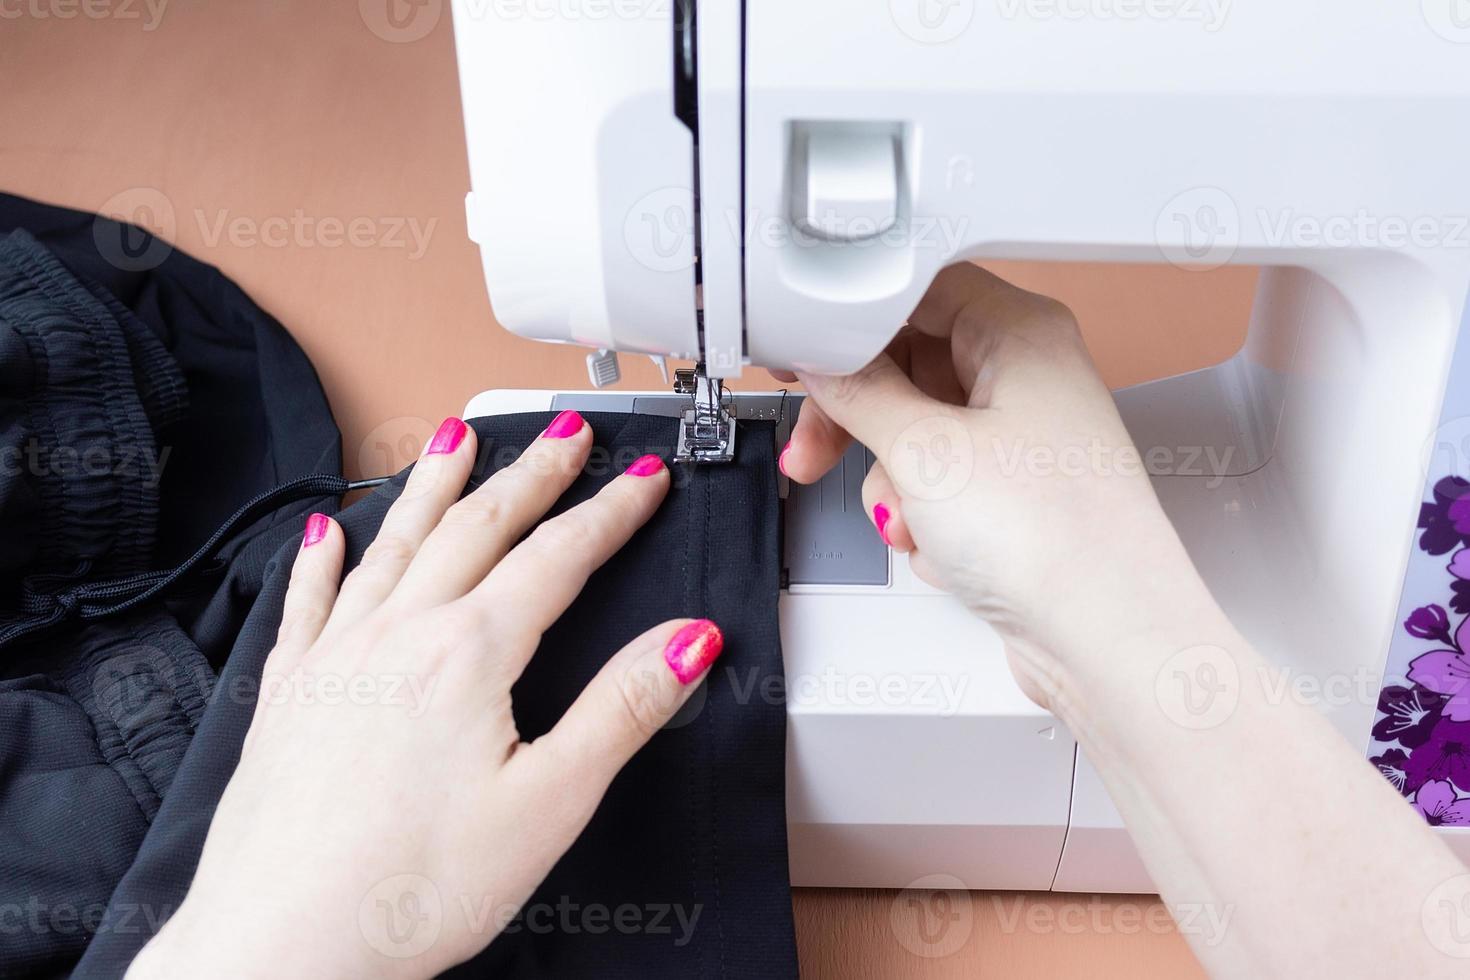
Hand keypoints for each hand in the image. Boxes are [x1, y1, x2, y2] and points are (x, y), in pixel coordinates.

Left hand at [129, 414, 723, 978]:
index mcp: (469, 655)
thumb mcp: (551, 804)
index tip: (642, 478)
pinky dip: (324, 556)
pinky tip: (327, 530)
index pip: (558, 557)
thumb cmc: (407, 889)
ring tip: (454, 437)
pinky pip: (308, 599)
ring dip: (433, 484)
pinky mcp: (289, 693)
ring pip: (395, 542)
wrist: (281, 946)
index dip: (610, 511)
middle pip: (478, 527)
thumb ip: (623, 710)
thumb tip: (690, 641)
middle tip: (563, 434)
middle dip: (530, 473)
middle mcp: (398, 635)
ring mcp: (335, 656)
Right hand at [778, 264, 1204, 709]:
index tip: (802, 351)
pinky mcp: (1019, 496)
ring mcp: (1027, 437)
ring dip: (895, 482)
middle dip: (860, 421)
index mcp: (1021, 331)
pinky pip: (943, 484)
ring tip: (906, 520)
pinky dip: (927, 516)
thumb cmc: (1052, 536)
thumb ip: (857, 394)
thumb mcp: (924, 451)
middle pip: (910, 365)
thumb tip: (820, 364)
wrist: (1106, 637)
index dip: (850, 323)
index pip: (915, 291)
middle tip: (815, 451)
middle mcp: (1031, 375)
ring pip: (920, 431)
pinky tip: (942, 548)